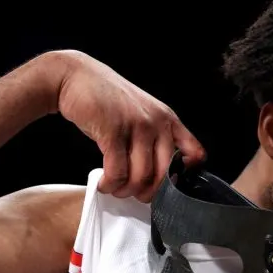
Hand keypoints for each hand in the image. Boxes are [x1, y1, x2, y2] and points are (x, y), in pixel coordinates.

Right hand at [54, 50, 205, 201]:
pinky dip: (110, 184)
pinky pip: (117, 172)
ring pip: (139, 177)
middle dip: (147, 193)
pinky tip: (104, 183)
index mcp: (168, 119)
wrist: (77, 78)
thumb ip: (154, 139)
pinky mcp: (113, 132)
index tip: (166, 186)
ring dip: (125, 190)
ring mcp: (136, 126)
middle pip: (163, 176)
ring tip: (114, 188)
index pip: (195, 154)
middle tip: (133, 194)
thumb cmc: (108, 101)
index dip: (184, 176)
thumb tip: (159, 177)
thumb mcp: (142, 114)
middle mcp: (157, 123)